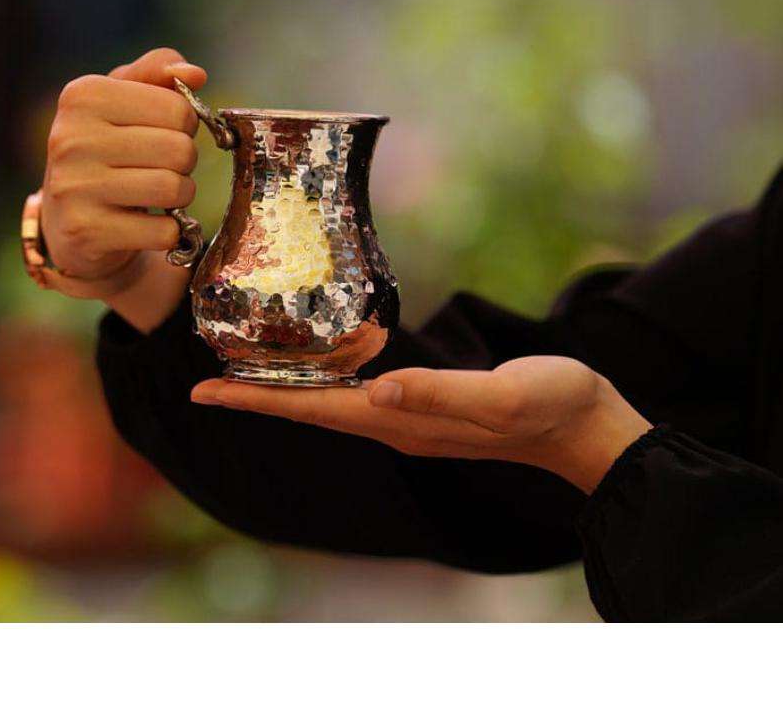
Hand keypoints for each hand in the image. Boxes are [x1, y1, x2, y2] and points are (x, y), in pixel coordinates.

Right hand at [41, 47, 206, 330]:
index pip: (178, 109)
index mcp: (83, 96)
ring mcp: (74, 187)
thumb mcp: (124, 101)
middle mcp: (71, 138)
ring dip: (179, 196)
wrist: (67, 221)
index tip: (159, 135)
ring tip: (158, 196)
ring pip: (173, 189)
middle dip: (183, 164)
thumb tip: (195, 74)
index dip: (183, 126)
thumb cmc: (106, 151)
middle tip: (159, 169)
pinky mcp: (86, 232)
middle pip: (179, 150)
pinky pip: (163, 231)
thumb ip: (158, 74)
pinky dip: (168, 231)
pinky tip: (146, 225)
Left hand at [191, 357, 650, 492]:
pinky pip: (357, 394)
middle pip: (310, 409)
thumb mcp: (501, 395)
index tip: (206, 392)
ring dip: (285, 391)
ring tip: (244, 373)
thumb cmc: (551, 405)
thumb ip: (441, 393)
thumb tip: (378, 391)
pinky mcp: (426, 405)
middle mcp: (396, 424)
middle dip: (256, 397)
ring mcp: (410, 418)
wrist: (585, 424)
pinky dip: (325, 381)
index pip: (315, 411)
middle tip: (206, 382)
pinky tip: (318, 366)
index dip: (258, 401)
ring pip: (330, 403)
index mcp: (404, 422)